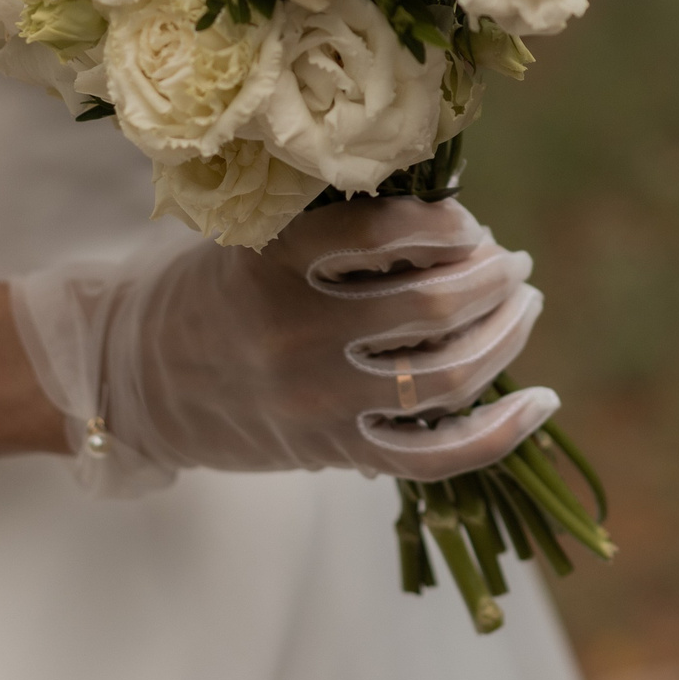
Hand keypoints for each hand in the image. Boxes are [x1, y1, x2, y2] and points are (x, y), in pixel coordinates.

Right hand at [10, 198, 558, 493]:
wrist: (137, 382)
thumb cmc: (213, 290)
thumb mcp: (253, 235)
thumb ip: (340, 225)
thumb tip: (460, 224)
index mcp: (273, 262)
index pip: (386, 232)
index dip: (449, 226)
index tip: (469, 225)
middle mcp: (296, 334)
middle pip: (433, 307)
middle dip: (494, 276)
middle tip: (512, 262)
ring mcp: (318, 403)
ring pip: (448, 377)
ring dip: (506, 334)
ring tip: (524, 304)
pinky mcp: (333, 451)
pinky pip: (434, 456)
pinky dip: (500, 432)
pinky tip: (541, 400)